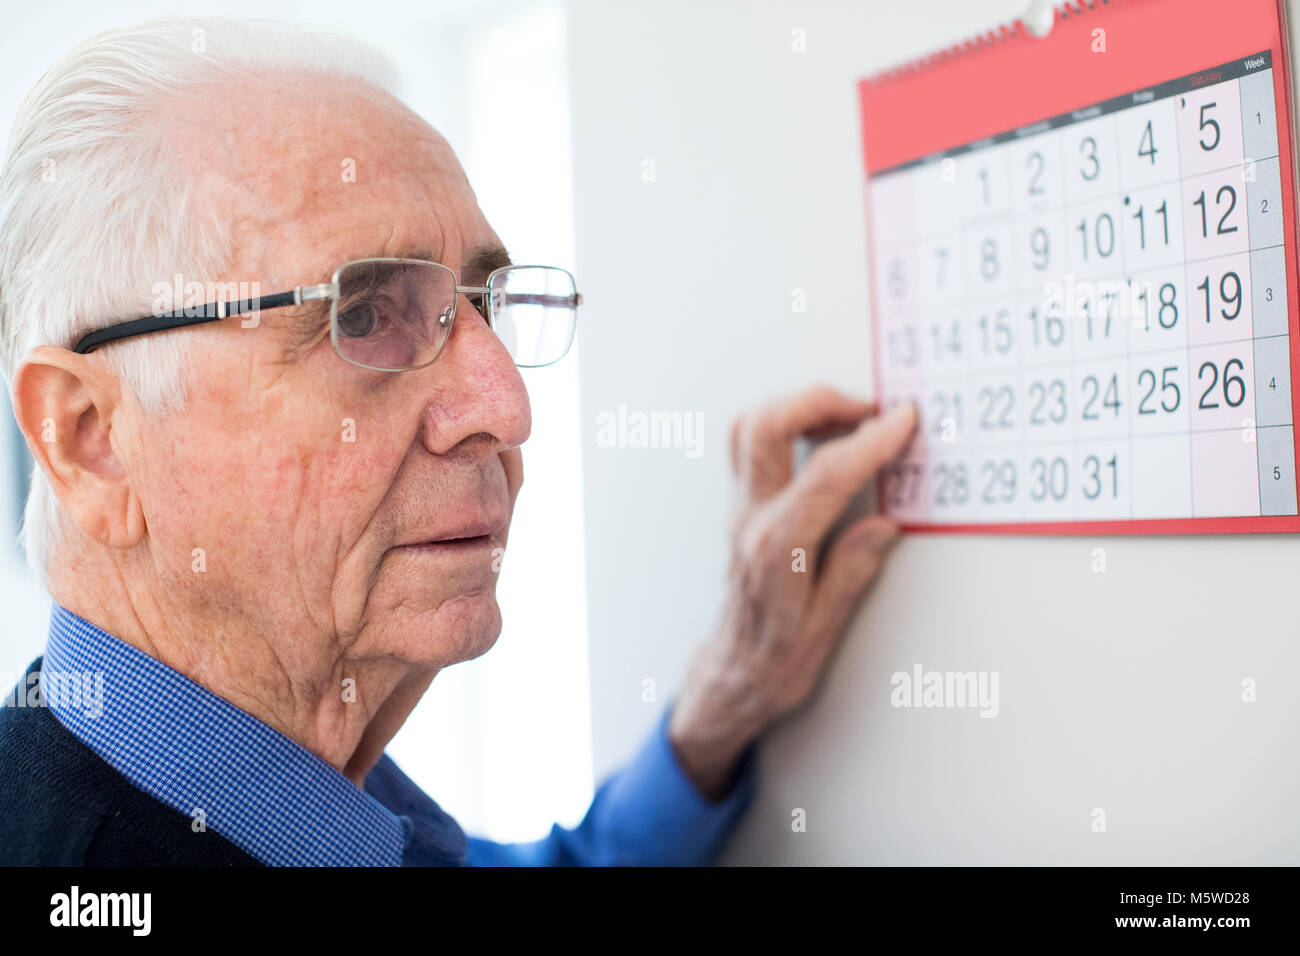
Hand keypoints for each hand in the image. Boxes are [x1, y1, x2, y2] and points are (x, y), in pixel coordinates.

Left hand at [668, 387, 916, 798]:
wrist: (731, 676)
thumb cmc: (775, 661)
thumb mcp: (825, 629)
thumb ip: (852, 570)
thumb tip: (884, 526)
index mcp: (776, 548)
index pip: (825, 475)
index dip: (870, 442)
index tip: (903, 422)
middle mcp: (750, 519)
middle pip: (766, 427)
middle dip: (820, 401)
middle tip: (871, 410)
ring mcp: (740, 509)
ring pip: (750, 426)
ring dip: (799, 407)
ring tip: (850, 417)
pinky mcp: (740, 507)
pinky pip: (752, 445)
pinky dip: (787, 425)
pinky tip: (823, 436)